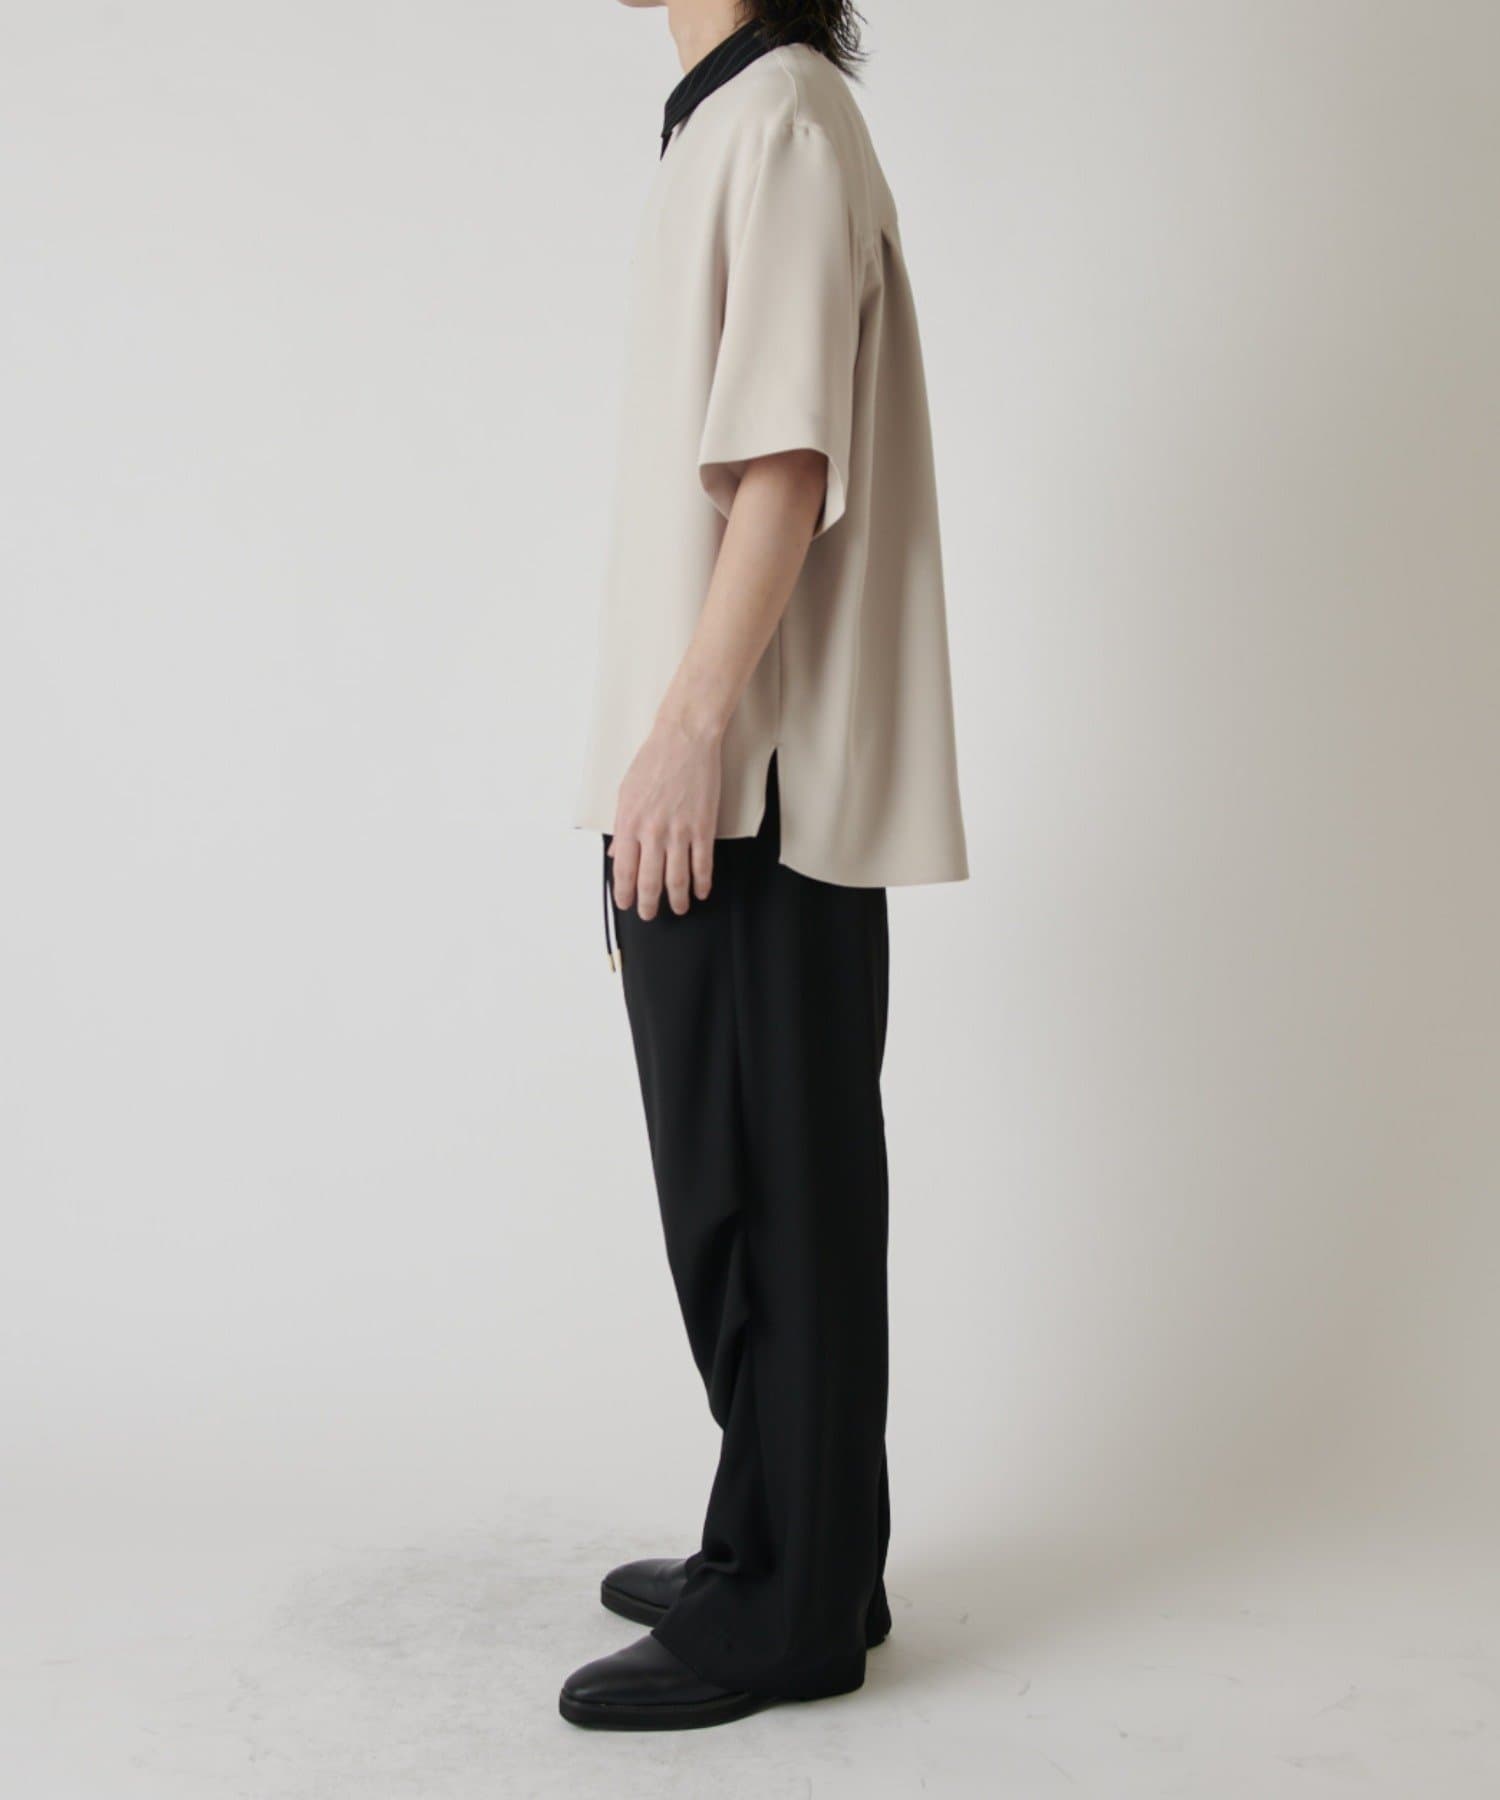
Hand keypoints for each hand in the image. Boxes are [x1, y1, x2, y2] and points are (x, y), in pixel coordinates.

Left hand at [611, 716, 720, 919]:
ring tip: (679, 908)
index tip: (626, 904)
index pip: (624, 871)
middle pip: (649, 882)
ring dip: (677, 900)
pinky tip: (701, 891)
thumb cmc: (653, 761)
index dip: (624, 893)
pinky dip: (702, 883)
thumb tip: (617, 854)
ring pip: (677, 880)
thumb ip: (621, 827)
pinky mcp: (702, 827)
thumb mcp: (625, 793)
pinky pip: (702, 865)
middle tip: (650, 914)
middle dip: (649, 905)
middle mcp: (652, 832)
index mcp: (628, 824)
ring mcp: (678, 832)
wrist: (683, 740)